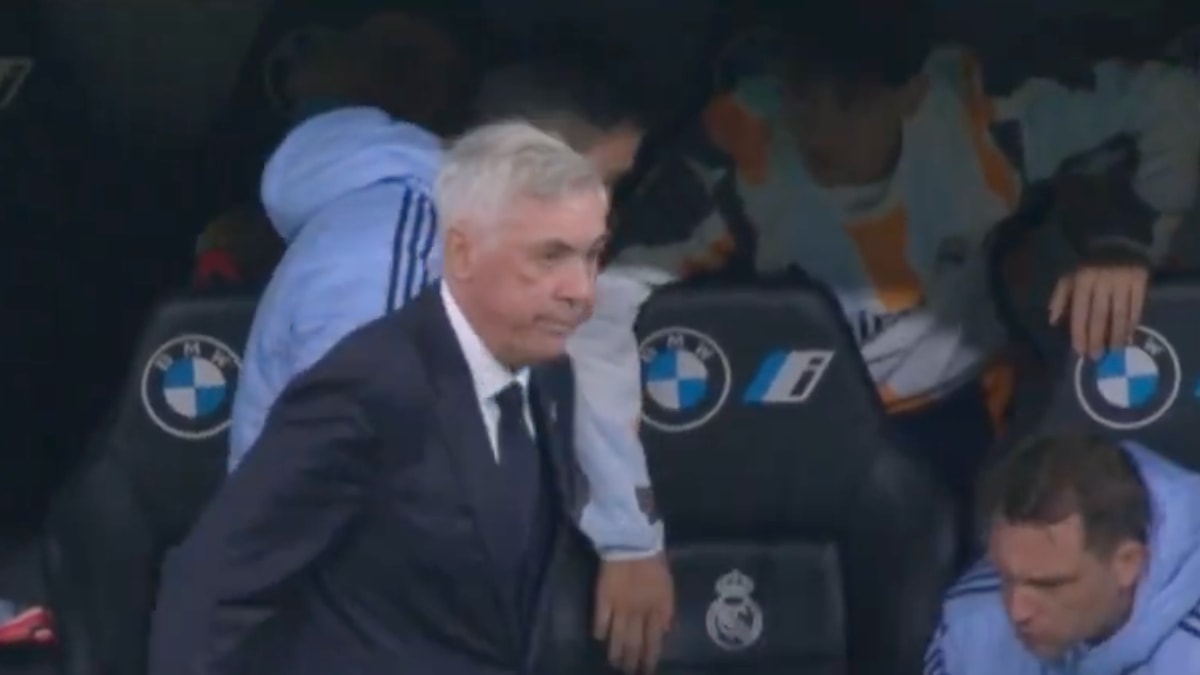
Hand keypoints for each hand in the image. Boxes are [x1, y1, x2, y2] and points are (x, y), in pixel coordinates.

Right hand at [593, 554, 674, 673]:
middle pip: (634, 642)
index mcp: (657, 608)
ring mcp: (620, 606)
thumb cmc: (654, 561)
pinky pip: (601, 620)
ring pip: (617, 636)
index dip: (650, 657)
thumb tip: (664, 630)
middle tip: (628, 671)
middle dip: (632, 660)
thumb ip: (666, 610)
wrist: (633, 541)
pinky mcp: (603, 598)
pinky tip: (599, 639)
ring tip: (614, 662)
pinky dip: (600, 631)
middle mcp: (639, 612)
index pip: (654, 640)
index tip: (647, 669)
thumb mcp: (667, 586)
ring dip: (616, 652)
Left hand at [1048, 263, 1147, 357]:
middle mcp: (1102, 284)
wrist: (1117, 244)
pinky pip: (1137, 307)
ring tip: (1115, 351)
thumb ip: (1060, 297)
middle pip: (1100, 317)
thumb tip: (1053, 321)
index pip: (1080, 313)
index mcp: (1082, 283)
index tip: (1080, 351)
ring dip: (1117, 336)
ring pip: (1120, 315)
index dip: (1080, 334)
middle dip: (1098, 339)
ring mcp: (1123, 283)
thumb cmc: (1088, 266)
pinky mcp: (1140, 282)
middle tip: (1097, 357)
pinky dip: (1133, 323)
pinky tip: (1129, 336)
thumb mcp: (1070, 277)